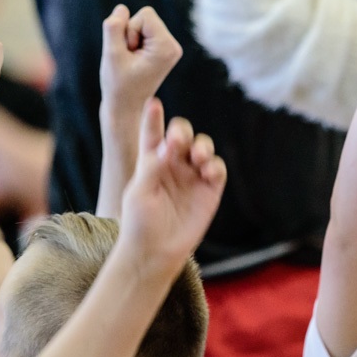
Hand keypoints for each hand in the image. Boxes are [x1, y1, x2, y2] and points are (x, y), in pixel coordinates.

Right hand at [99, 4, 182, 120]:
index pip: (145, 14)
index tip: (129, 54)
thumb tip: (122, 8)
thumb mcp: (111, 54)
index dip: (129, 30)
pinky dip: (132, 42)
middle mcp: (173, 46)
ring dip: (129, 39)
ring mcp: (169, 48)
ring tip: (130, 62)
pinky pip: (141, 30)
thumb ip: (114, 27)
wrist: (125, 108)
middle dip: (130, 34)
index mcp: (167, 47)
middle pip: (144, 16)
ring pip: (141, 22)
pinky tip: (132, 60)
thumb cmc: (118, 85)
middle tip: (128, 60)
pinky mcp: (161, 49)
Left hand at [118, 100, 225, 277]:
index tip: (153, 103)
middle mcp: (172, 163)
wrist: (155, 252)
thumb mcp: (139, 192)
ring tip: (197, 156)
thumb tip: (167, 146)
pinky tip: (208, 171)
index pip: (152, 133)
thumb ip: (152, 167)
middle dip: (182, 131)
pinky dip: (215, 166)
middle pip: (182, 135)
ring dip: (201, 146)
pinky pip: (217, 169)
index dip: (153, 117)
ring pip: (202, 147)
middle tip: (178, 140)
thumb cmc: (140, 222)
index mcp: (150, 160)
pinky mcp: (209, 189)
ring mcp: (192, 175)